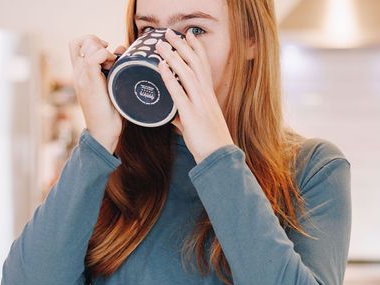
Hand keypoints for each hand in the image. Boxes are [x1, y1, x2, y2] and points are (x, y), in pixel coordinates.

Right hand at [68, 35, 126, 154]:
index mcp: (80, 73)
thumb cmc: (109, 111)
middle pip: (80, 42)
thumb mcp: (109, 84)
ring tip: (112, 65)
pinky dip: (104, 56)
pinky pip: (92, 59)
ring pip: (88, 47)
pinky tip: (112, 65)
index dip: (91, 39)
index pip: (77, 44)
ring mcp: (82, 77)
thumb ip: (112, 66)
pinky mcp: (90, 83)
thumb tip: (121, 48)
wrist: (103, 132)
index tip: (107, 48)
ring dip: (104, 50)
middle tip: (110, 57)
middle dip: (98, 42)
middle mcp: (78, 73)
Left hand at [156, 28, 234, 162]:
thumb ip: (183, 117)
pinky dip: (169, 78)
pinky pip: (178, 92)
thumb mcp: (195, 125)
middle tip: (170, 33)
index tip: (190, 36)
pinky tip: (161, 67)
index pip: (203, 67)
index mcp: (209, 96)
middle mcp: (206, 95)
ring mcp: (199, 104)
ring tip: (161, 45)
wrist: (218, 156)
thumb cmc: (209, 142)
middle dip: (182, 47)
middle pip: (194, 64)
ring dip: (172, 57)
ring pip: (186, 73)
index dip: (196, 50)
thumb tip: (171, 115)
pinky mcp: (191, 115)